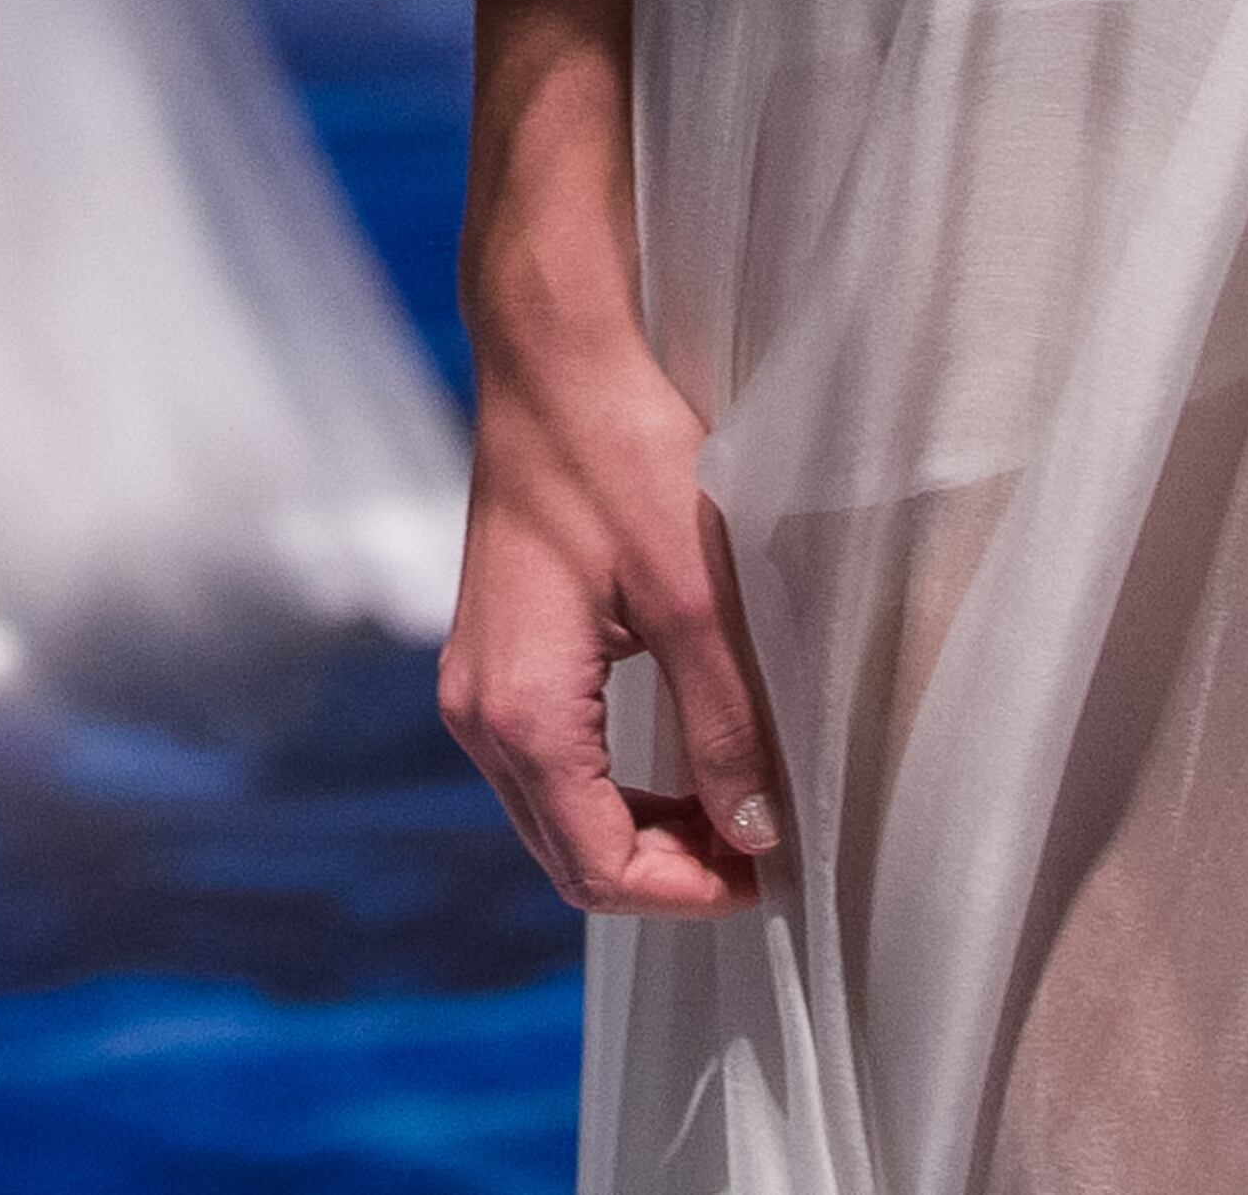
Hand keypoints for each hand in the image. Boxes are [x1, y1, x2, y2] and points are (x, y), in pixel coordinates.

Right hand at [438, 315, 783, 917]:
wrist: (553, 355)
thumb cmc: (620, 453)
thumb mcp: (695, 593)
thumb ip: (725, 724)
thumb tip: (759, 832)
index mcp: (521, 712)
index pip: (598, 867)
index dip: (688, 892)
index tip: (770, 875)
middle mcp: (479, 713)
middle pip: (570, 855)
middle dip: (668, 871)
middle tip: (762, 849)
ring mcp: (477, 683)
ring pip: (557, 813)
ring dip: (643, 830)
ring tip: (733, 807)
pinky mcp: (494, 651)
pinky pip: (549, 761)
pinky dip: (614, 784)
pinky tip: (678, 757)